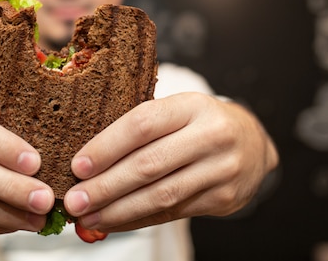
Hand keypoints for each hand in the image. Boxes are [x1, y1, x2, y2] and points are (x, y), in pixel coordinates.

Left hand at [63, 92, 278, 231]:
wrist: (252, 143)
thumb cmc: (200, 123)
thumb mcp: (177, 109)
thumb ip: (140, 127)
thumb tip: (86, 161)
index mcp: (192, 105)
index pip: (142, 124)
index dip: (106, 146)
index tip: (77, 166)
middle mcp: (211, 135)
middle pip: (149, 164)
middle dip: (106, 187)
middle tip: (75, 201)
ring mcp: (220, 170)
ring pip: (160, 195)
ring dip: (118, 211)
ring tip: (88, 218)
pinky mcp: (223, 199)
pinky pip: (173, 213)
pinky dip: (139, 220)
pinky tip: (115, 222)